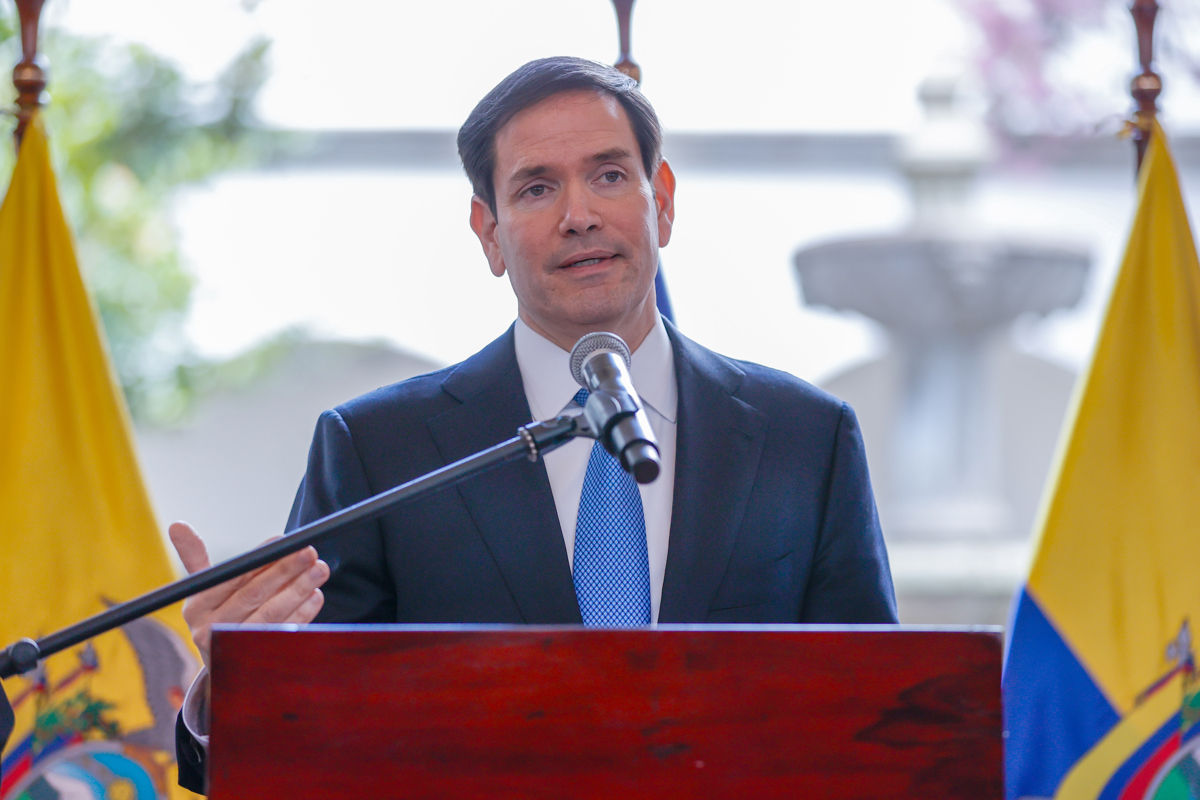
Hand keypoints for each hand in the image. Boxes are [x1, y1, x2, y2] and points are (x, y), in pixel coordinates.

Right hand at [168, 521, 329, 667]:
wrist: (223, 666)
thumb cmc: (218, 613)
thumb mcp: (203, 589)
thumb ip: (194, 557)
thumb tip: (176, 525)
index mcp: (197, 607)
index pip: (232, 579)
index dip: (259, 559)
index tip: (282, 540)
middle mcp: (210, 630)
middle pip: (254, 596)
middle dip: (285, 571)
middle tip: (309, 552)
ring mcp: (235, 649)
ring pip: (272, 615)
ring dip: (298, 590)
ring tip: (319, 570)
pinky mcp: (259, 662)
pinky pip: (284, 634)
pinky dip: (302, 614)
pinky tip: (315, 596)